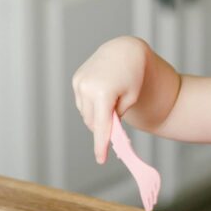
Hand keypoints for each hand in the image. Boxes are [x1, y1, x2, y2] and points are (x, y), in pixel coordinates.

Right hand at [71, 37, 147, 163]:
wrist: (124, 51)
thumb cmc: (133, 76)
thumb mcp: (130, 99)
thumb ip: (116, 117)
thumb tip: (105, 131)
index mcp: (103, 92)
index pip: (101, 126)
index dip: (101, 145)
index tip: (101, 159)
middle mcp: (87, 87)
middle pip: (92, 122)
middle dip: (102, 127)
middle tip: (116, 127)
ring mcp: (79, 82)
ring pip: (85, 113)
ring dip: (96, 115)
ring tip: (112, 101)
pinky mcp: (76, 80)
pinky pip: (82, 102)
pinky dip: (92, 105)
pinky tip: (103, 95)